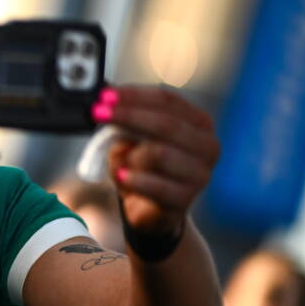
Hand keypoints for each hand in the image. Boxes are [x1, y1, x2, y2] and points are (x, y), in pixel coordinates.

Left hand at [99, 86, 219, 235]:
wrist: (150, 210)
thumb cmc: (143, 167)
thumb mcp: (131, 140)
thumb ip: (125, 124)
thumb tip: (106, 108)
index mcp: (198, 123)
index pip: (167, 100)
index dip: (135, 96)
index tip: (105, 95)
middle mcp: (207, 145)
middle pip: (166, 123)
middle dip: (128, 115)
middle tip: (97, 113)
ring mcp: (200, 173)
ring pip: (159, 153)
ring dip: (131, 156)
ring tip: (121, 164)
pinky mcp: (186, 199)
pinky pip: (156, 185)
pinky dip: (135, 179)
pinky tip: (123, 177)